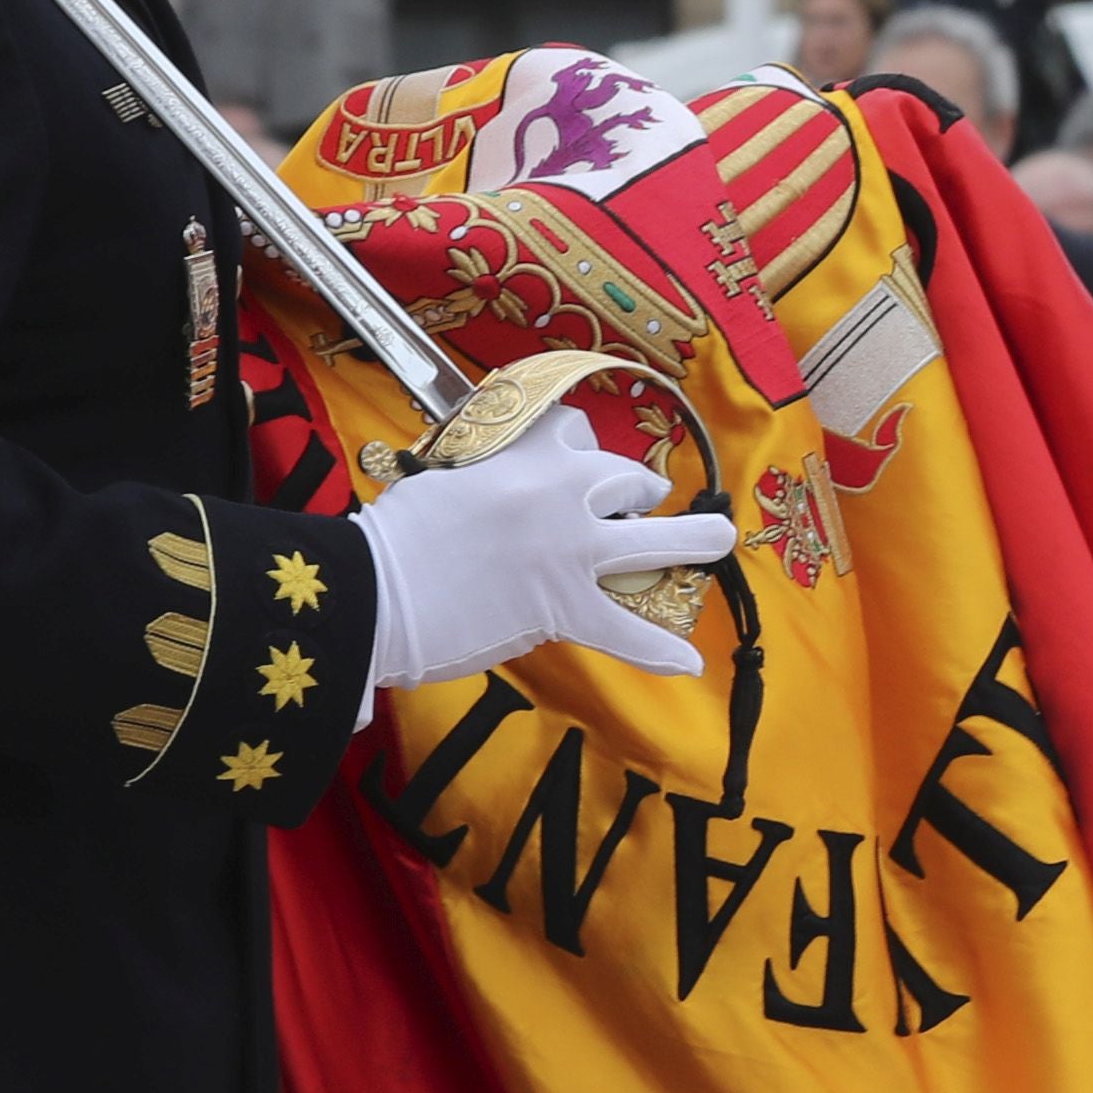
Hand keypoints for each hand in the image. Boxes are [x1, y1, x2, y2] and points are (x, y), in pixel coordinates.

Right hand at [356, 432, 741, 690]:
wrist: (375, 590)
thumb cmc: (393, 535)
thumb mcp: (441, 478)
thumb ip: (482, 480)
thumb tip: (486, 494)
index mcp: (523, 454)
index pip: (571, 429)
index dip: (578, 445)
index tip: (576, 455)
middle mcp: (560, 493)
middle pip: (625, 478)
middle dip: (635, 492)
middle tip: (635, 504)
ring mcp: (571, 551)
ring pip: (653, 542)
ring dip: (693, 541)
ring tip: (717, 542)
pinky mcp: (566, 607)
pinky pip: (626, 631)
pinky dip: (657, 650)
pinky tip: (688, 663)